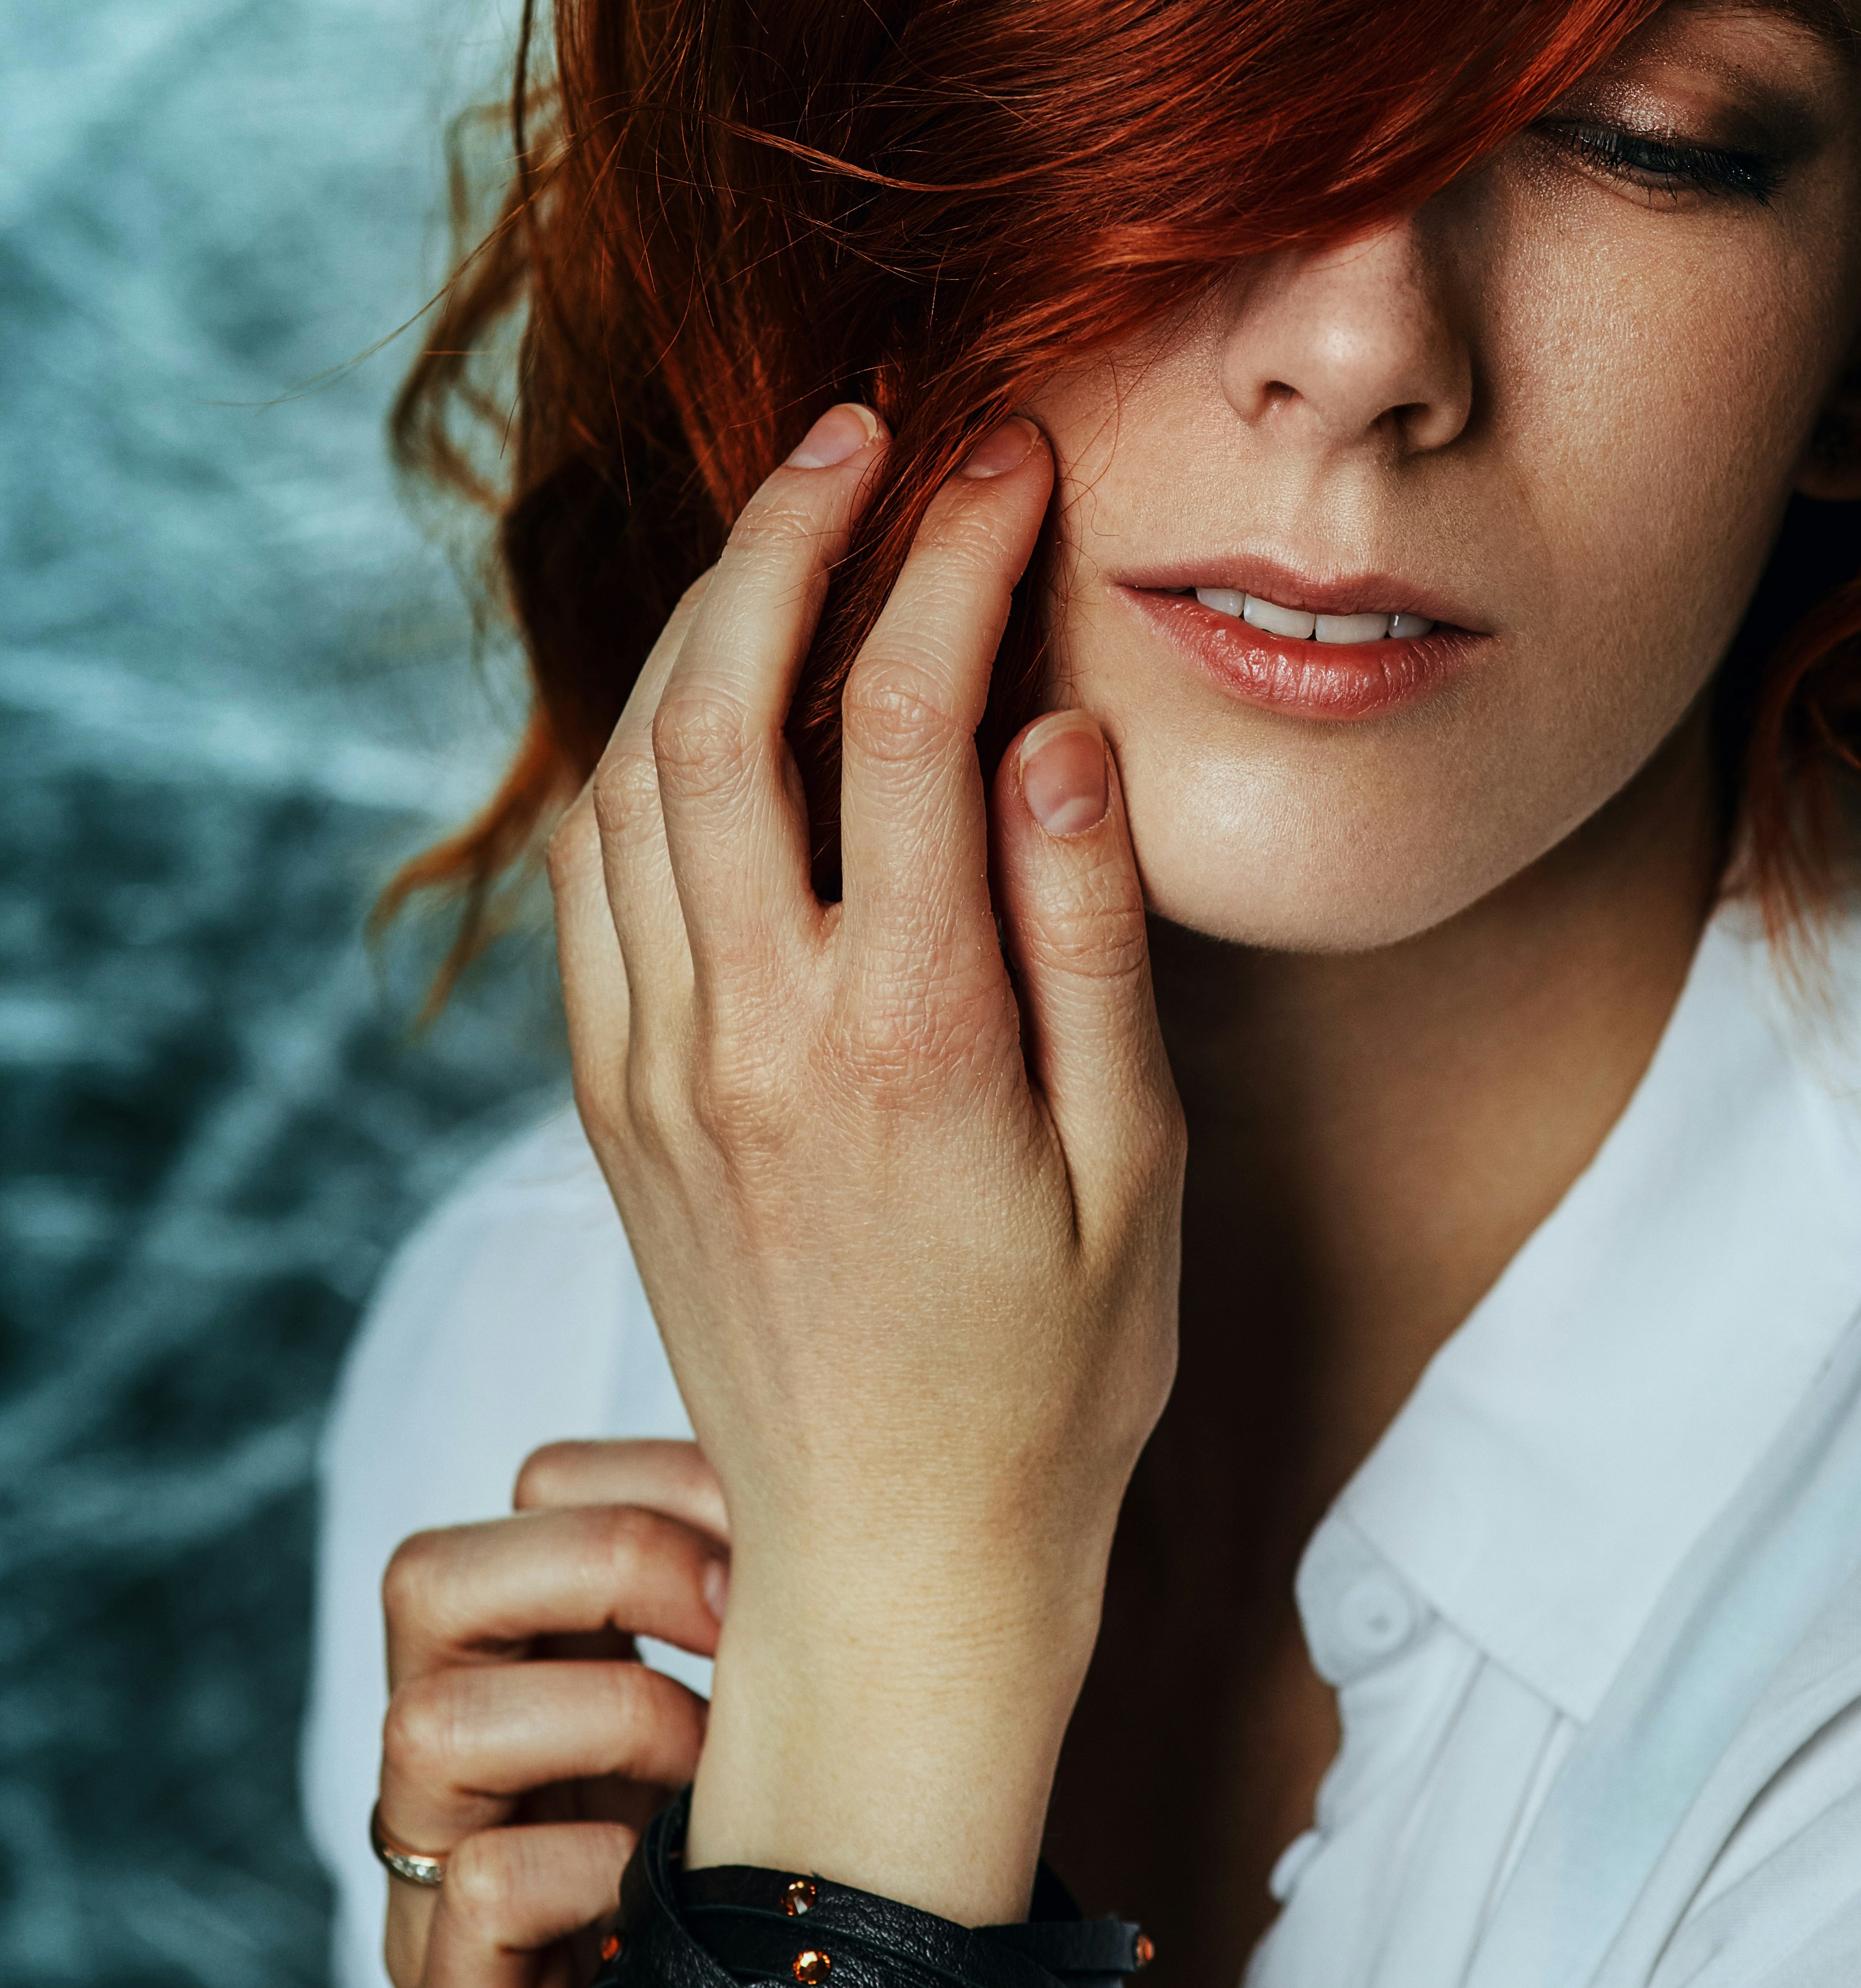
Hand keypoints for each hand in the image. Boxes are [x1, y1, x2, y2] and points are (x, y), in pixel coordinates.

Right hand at [378, 1437, 727, 1987]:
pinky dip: (589, 1866)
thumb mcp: (767, 1729)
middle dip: (604, 1564)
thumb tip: (841, 1466)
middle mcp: (458, 1768)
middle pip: (430, 1578)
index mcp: (534, 1670)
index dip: (646, 1480)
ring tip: (710, 1772)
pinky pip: (484, 1890)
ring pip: (428, 1723)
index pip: (523, 1499)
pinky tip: (659, 1889)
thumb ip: (766, 1608)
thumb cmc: (769, 1906)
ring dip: (606, 1717)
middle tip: (737, 1619)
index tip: (772, 1524)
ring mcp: (435, 1898)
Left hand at [549, 405, 1184, 1931]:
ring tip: (791, 522)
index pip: (909, 718)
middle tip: (861, 430)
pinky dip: (641, 746)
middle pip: (726, 703)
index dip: (955, 556)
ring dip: (703, 620)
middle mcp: (750, 1032)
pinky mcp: (612, 1098)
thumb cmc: (1061, 1368)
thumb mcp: (1137, 1160)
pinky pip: (595, 874)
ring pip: (634, 772)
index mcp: (905, 1037)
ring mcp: (657, 1065)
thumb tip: (1058, 728)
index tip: (1001, 456)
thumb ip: (1088, 932)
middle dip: (790, 534)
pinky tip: (708, 690)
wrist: (893, 1557)